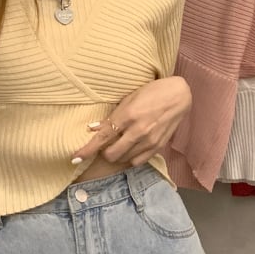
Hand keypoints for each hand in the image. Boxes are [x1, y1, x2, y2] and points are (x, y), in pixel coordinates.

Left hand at [72, 77, 191, 166]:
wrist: (179, 95)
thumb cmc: (152, 92)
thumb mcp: (129, 99)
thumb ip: (112, 117)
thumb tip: (93, 128)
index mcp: (128, 115)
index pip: (103, 137)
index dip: (87, 149)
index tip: (75, 158)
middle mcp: (138, 131)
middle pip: (112, 153)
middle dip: (104, 152)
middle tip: (105, 144)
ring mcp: (149, 141)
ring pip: (124, 159)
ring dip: (117, 155)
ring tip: (119, 144)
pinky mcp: (158, 146)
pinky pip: (138, 161)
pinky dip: (130, 158)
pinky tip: (130, 149)